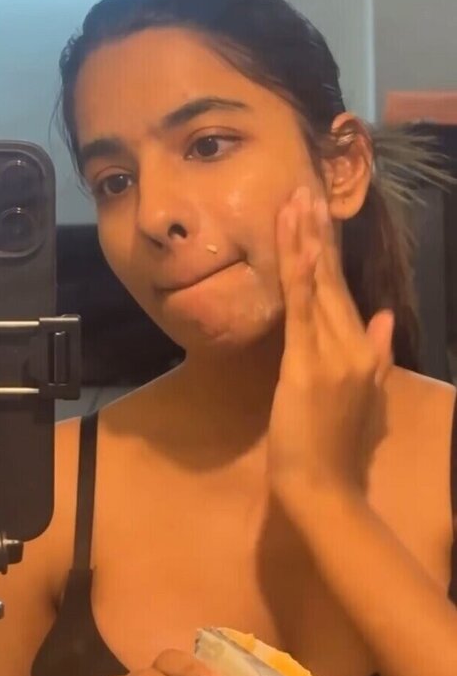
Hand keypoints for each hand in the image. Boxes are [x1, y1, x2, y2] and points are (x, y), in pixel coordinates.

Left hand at [266, 186, 393, 501]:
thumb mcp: (363, 396)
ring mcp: (333, 353)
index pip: (344, 292)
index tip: (319, 218)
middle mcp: (354, 345)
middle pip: (332, 280)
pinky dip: (295, 272)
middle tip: (303, 191)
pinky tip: (291, 242)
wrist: (324, 485)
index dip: (330, 253)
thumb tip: (385, 317)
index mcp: (364, 351)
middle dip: (317, 234)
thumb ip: (377, 354)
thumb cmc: (334, 445)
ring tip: (295, 201)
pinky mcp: (305, 363)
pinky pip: (300, 309)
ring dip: (305, 241)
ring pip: (318, 286)